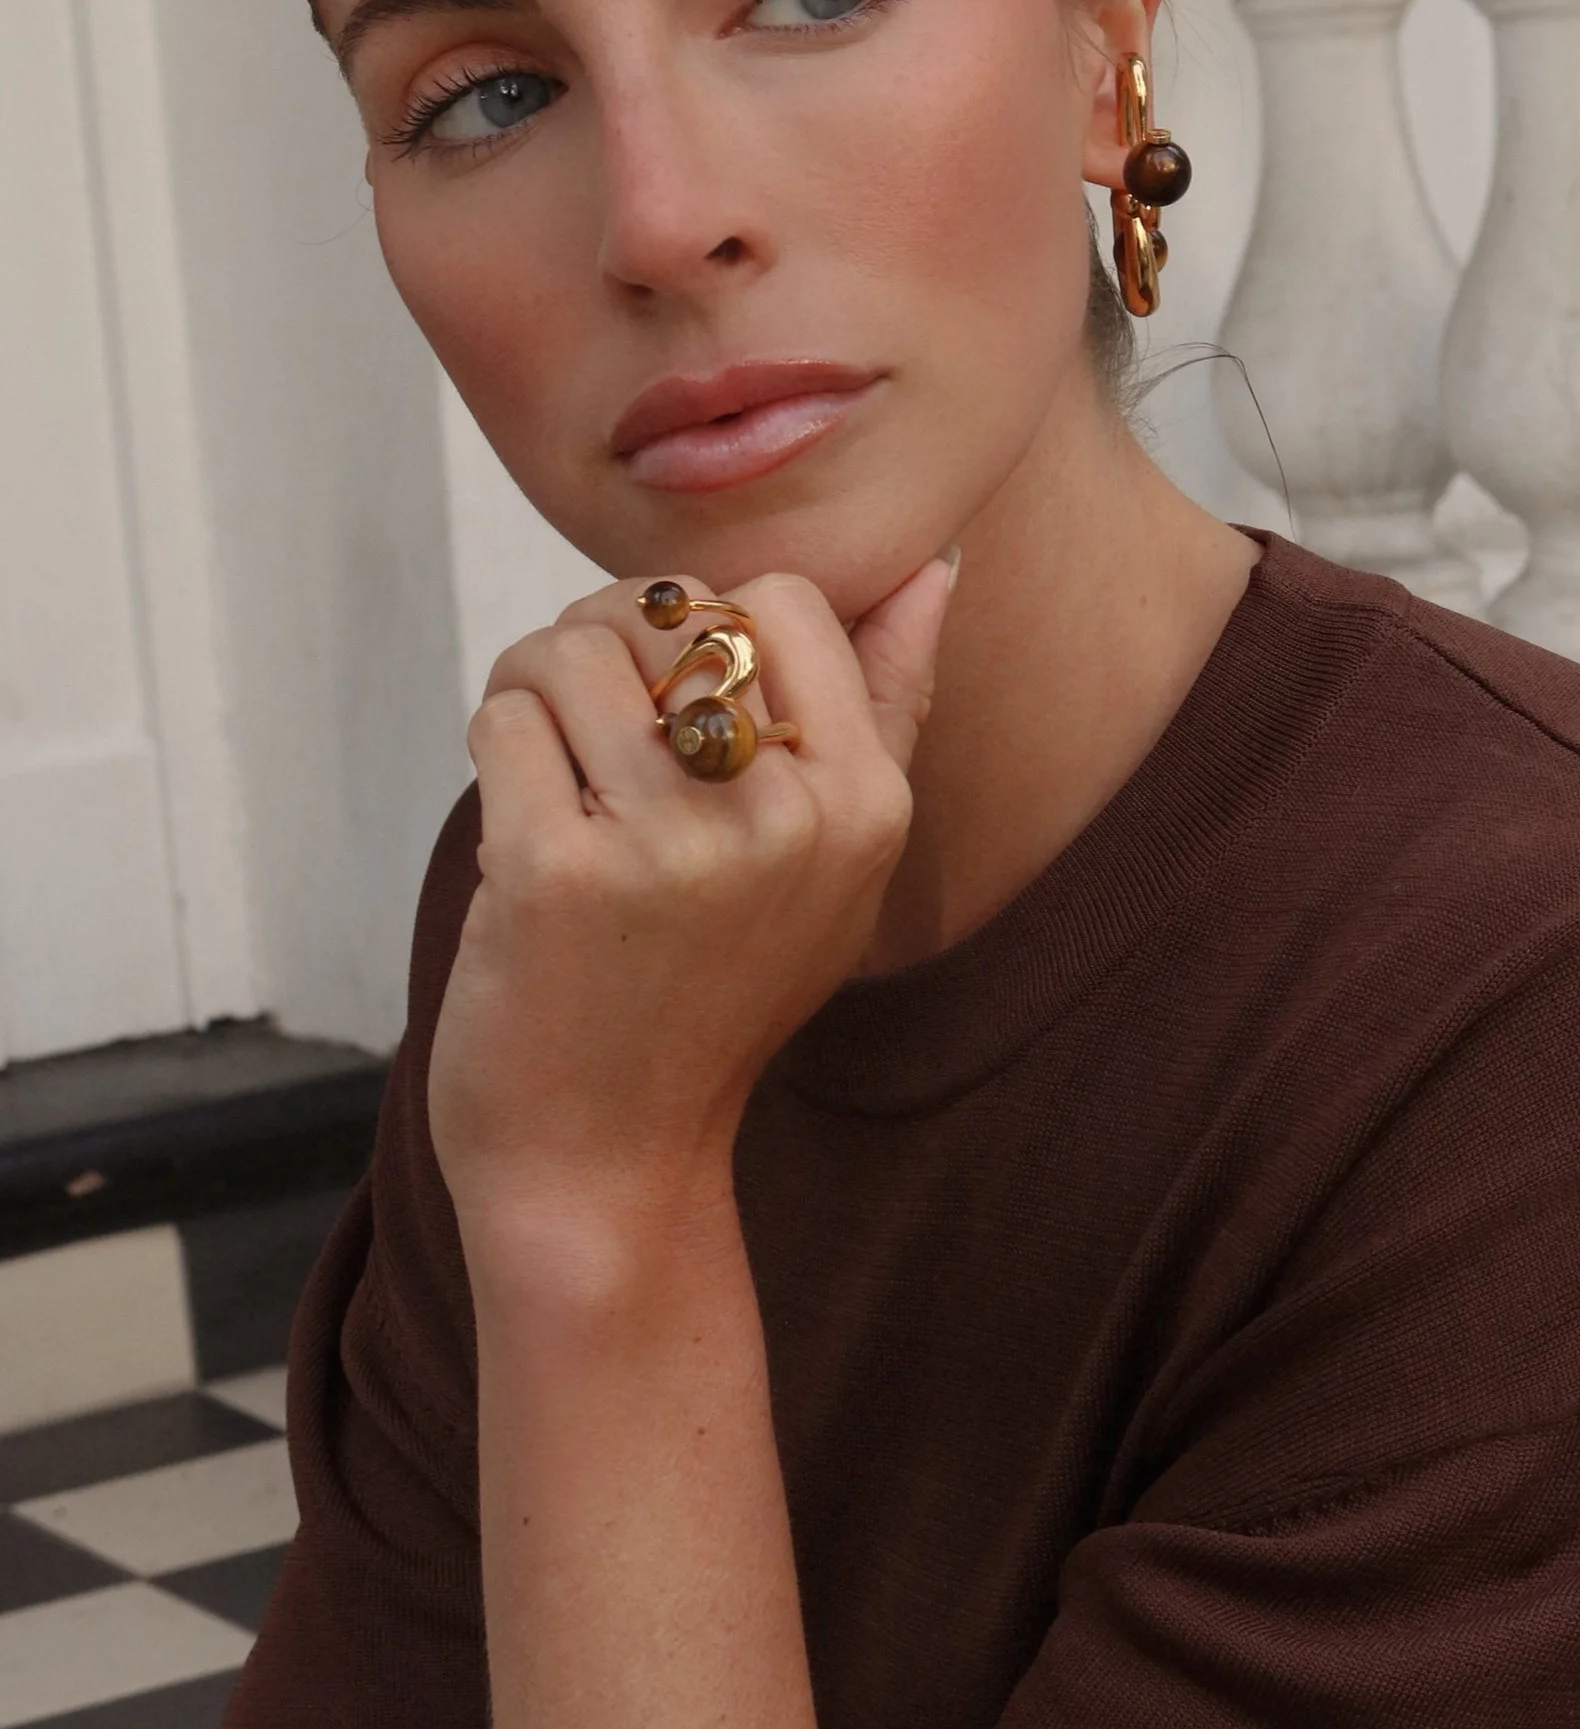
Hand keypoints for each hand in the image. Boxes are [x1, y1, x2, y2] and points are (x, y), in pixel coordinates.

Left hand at [428, 559, 952, 1235]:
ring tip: (550, 767)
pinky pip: (504, 716)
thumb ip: (889, 710)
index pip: (783, 596)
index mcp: (867, 805)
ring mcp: (669, 847)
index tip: (680, 705)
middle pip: (667, 609)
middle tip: (593, 733)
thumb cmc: (717, 994)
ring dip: (534, 690)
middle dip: (608, 645)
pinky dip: (495, 749)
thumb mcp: (842, 866)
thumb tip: (935, 567)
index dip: (709, 627)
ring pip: (568, 648)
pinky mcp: (555, 871)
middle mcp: (784, 819)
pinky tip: (519, 820)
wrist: (609, 1162)